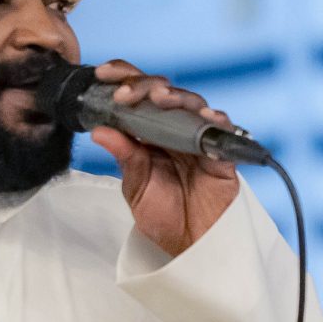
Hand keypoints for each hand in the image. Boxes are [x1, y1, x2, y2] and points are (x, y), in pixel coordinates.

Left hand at [86, 60, 242, 257]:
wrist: (192, 245)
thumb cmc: (166, 217)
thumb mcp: (136, 186)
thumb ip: (124, 157)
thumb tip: (99, 130)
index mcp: (149, 132)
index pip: (136, 95)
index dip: (122, 78)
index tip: (102, 75)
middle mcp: (174, 129)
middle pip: (163, 91)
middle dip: (143, 85)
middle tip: (126, 95)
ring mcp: (199, 138)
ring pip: (192, 102)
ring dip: (175, 96)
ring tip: (159, 97)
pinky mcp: (222, 153)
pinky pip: (223, 129)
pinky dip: (215, 119)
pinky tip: (204, 115)